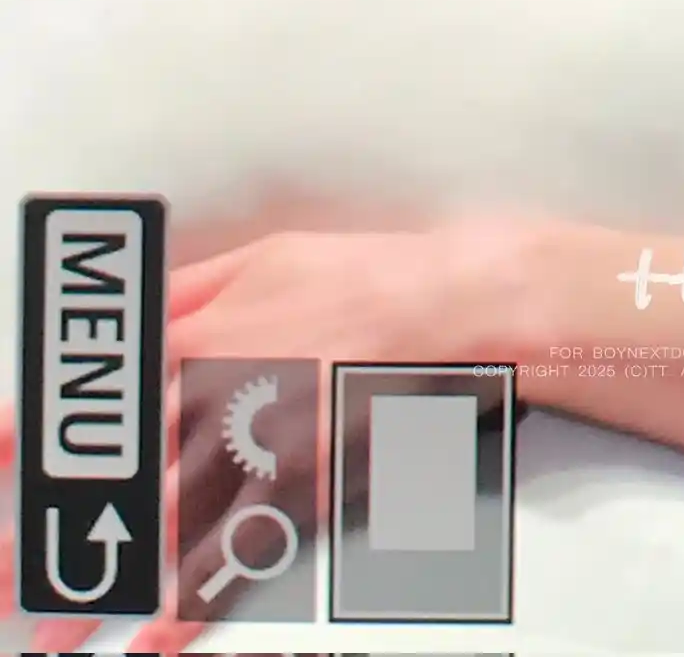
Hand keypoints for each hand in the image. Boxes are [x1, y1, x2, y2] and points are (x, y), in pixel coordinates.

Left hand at [0, 215, 562, 655]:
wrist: (447, 307)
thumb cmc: (358, 276)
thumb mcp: (260, 258)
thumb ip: (186, 290)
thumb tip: (131, 315)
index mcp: (199, 336)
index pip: (96, 396)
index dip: (33, 436)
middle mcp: (216, 399)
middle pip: (112, 477)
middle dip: (45, 535)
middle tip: (2, 582)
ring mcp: (259, 453)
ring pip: (159, 532)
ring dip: (97, 591)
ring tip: (49, 635)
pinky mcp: (303, 492)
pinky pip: (237, 559)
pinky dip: (189, 610)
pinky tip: (153, 642)